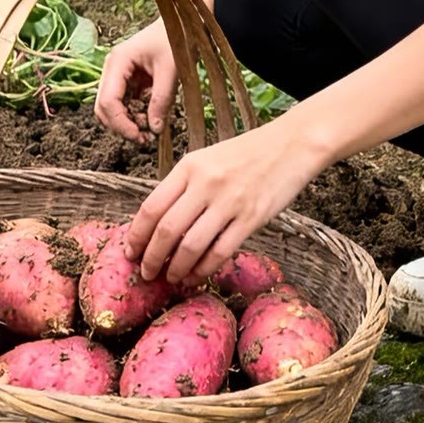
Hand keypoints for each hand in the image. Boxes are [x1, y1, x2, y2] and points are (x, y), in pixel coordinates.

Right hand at [95, 17, 178, 143]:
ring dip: (125, 123)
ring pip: (109, 108)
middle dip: (121, 126)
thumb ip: (161, 100)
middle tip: (145, 139)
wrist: (181, 23)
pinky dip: (131, 115)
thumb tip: (154, 130)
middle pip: (103, 107)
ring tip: (147, 132)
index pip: (108, 101)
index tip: (141, 136)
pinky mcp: (125, 79)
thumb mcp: (172, 71)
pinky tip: (148, 119)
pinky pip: (122, 103)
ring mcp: (116, 74)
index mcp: (118, 61)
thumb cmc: (176, 40)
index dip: (121, 124)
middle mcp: (111, 68)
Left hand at [125, 111, 326, 286]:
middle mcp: (205, 183)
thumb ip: (184, 186)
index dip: (136, 236)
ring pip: (190, 246)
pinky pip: (220, 252)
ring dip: (175, 269)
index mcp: (189, 166)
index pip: (151, 207)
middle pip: (166, 230)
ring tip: (171, 278)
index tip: (130, 252)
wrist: (293, 144)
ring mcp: (229, 201)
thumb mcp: (208, 159)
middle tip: (146, 273)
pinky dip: (203, 269)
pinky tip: (196, 276)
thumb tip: (159, 224)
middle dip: (151, 259)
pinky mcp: (252, 218)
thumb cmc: (248, 153)